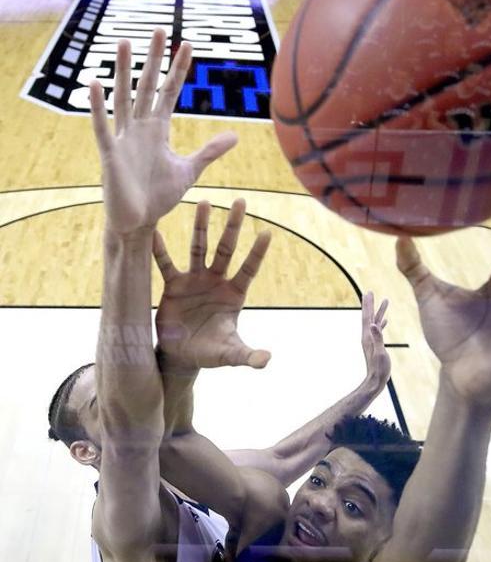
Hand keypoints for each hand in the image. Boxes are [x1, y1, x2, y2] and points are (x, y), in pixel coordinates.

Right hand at [90, 30, 235, 234]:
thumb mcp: (189, 170)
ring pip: (124, 99)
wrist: (138, 222)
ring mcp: (123, 139)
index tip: (187, 44)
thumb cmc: (159, 196)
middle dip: (154, 60)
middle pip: (147, 86)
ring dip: (123, 71)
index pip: (169, 92)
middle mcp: (139, 128)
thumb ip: (209, 151)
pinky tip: (95, 83)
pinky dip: (98, 107)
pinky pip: (103, 127)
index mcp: (158, 130)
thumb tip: (235, 137)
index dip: (178, 70)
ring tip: (123, 42)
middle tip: (159, 29)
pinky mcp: (110, 155)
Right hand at [154, 199, 270, 370]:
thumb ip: (247, 356)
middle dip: (233, 226)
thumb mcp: (230, 354)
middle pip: (226, 248)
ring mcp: (195, 280)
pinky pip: (165, 263)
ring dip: (201, 226)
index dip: (257, 253)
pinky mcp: (173, 286)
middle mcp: (216, 281)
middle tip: (241, 200)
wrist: (182, 356)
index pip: (248, 269)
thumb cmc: (210, 353)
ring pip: (199, 247)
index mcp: (233, 294)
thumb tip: (266, 361)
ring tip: (204, 201)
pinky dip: (159, 249)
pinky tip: (153, 230)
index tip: (267, 232)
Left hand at [361, 291, 390, 389]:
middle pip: (369, 316)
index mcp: (368, 336)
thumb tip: (373, 324)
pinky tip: (385, 320)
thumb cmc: (379, 369)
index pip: (367, 316)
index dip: (368, 304)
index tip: (368, 292)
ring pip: (375, 322)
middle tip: (369, 292)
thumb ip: (377, 338)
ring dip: (379, 311)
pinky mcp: (376, 345)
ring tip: (384, 301)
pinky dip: (382, 322)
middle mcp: (368, 336)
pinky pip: (379, 330)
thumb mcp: (380, 353)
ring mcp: (372, 340)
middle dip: (370, 304)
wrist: (375, 381)